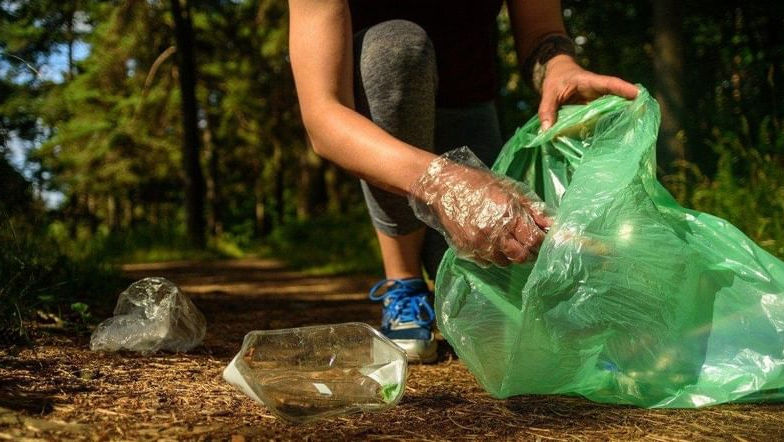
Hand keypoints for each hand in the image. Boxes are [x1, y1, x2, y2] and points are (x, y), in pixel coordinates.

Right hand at [409, 147, 551, 266]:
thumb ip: (533, 209)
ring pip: (505, 262)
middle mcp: (493, 234)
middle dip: (528, 251)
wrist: (443, 188)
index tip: (541, 237)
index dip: (541, 242)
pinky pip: (488, 262)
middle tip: (525, 240)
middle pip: (521, 257)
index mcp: (507, 215)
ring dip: (510, 254)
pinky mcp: (466, 251)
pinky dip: (493, 255)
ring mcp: (478, 245)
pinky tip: (490, 240)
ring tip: (505, 238)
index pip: (534, 241)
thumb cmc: (478, 184)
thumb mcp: (510, 190)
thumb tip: (552, 225)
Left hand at [538, 55, 638, 130]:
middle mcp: (599, 91)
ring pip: (615, 106)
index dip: (622, 88)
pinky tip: (618, 135)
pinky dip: (612, 122)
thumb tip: (546, 131)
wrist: (558, 75)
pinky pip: (607, 115)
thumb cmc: (555, 80)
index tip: (637, 93)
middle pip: (618, 96)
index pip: (608, 83)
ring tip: (637, 126)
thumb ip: (547, 110)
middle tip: (645, 113)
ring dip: (625, 114)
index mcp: (589, 82)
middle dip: (632, 103)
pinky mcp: (597, 108)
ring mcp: (599, 100)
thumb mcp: (548, 93)